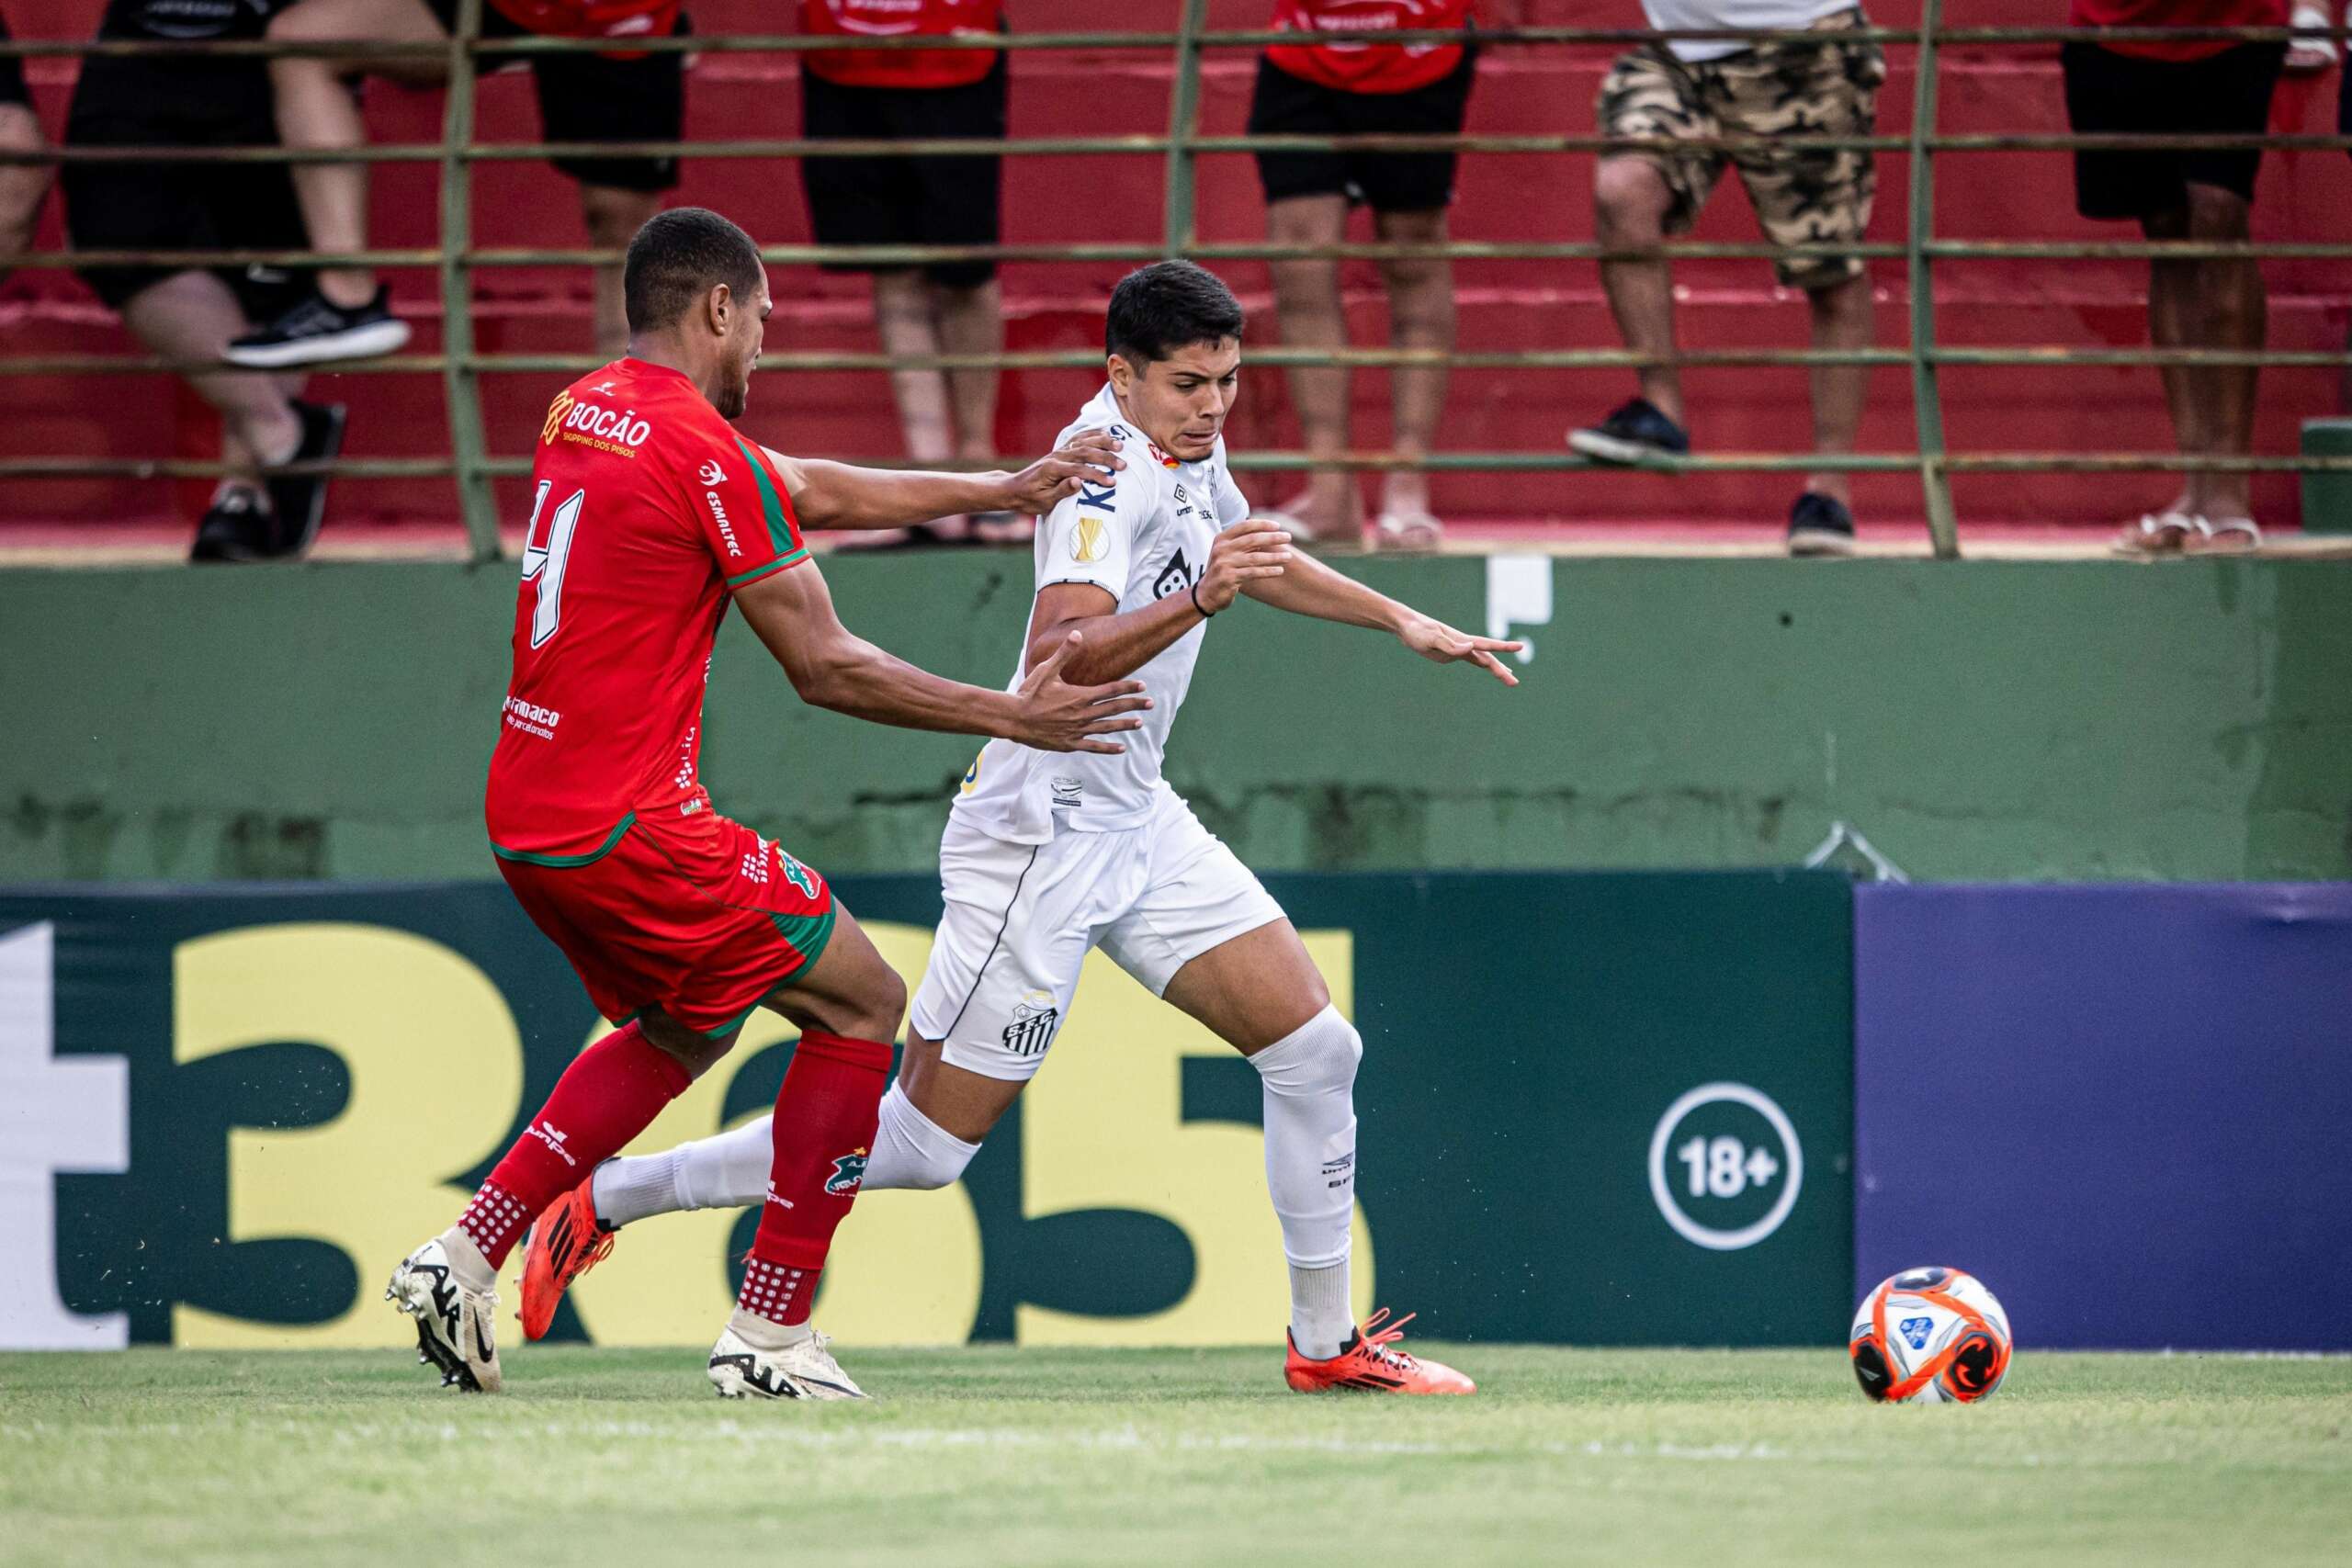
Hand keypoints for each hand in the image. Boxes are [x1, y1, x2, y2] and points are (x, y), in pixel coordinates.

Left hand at [997, 430, 1126, 515]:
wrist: (1014, 489)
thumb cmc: (1029, 499)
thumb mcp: (1043, 501)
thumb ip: (1061, 490)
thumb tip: (1078, 482)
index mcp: (1052, 470)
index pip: (1079, 470)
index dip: (1097, 475)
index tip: (1112, 482)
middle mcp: (1056, 456)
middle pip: (1085, 452)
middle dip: (1105, 457)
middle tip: (1123, 464)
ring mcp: (1058, 451)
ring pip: (1083, 442)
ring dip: (1103, 442)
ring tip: (1120, 445)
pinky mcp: (1060, 450)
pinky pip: (1078, 438)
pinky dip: (1093, 434)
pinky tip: (1106, 433)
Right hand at [1012, 632, 1152, 753]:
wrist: (1014, 719)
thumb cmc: (1029, 693)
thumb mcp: (1047, 670)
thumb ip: (1064, 653)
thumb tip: (1077, 634)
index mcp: (1080, 695)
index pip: (1111, 690)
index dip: (1128, 687)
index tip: (1143, 686)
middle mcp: (1082, 714)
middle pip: (1114, 708)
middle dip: (1134, 705)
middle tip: (1151, 704)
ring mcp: (1077, 730)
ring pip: (1107, 727)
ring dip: (1125, 724)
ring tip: (1139, 723)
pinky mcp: (1070, 743)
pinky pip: (1094, 746)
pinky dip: (1108, 748)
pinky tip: (1121, 748)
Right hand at [1196, 518, 1293, 614]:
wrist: (1206, 594)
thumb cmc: (1222, 571)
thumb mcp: (1228, 553)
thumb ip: (1243, 543)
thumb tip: (1269, 534)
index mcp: (1222, 539)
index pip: (1245, 526)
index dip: (1262, 524)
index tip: (1278, 526)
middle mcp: (1222, 549)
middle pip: (1252, 539)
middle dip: (1272, 537)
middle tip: (1288, 537)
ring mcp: (1225, 564)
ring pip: (1255, 557)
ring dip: (1274, 556)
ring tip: (1288, 556)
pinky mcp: (1229, 578)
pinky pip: (1253, 572)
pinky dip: (1268, 571)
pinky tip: (1279, 570)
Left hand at [1399, 615, 1522, 685]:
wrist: (1406, 627)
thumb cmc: (1417, 631)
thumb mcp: (1432, 639)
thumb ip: (1450, 645)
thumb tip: (1470, 647)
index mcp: (1461, 640)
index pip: (1486, 645)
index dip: (1503, 647)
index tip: (1520, 647)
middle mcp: (1464, 644)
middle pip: (1488, 658)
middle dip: (1501, 671)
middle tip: (1515, 683)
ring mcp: (1459, 649)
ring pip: (1483, 660)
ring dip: (1496, 668)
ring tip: (1510, 678)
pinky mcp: (1451, 654)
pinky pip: (1473, 660)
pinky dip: (1484, 664)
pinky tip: (1490, 668)